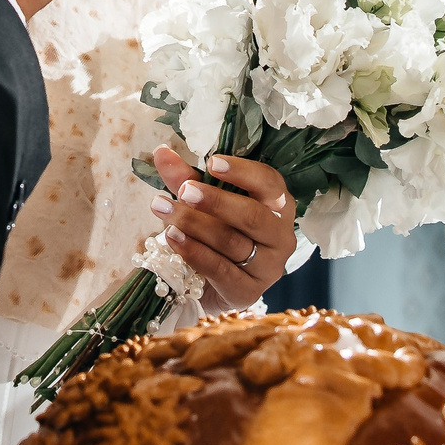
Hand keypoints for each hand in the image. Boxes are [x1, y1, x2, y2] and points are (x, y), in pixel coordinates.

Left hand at [149, 145, 295, 310]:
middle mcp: (281, 236)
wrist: (212, 283)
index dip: (242, 172)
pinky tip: (173, 237)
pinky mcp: (250, 291)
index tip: (211, 162)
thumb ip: (186, 178)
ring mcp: (269, 267)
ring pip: (232, 241)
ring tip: (165, 211)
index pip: (269, 183)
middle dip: (215, 201)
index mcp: (279, 205)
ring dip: (194, 224)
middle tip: (184, 191)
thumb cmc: (216, 231)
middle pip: (252, 215)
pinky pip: (220, 269)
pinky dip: (194, 251)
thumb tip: (162, 152)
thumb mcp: (202, 202)